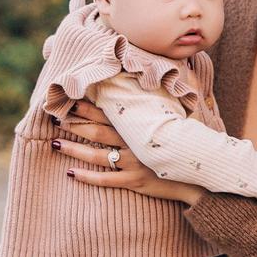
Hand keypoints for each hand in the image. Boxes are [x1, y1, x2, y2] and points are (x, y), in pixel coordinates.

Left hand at [51, 102, 188, 201]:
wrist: (201, 177)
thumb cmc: (192, 144)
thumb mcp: (184, 118)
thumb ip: (171, 100)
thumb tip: (176, 75)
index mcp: (142, 126)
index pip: (110, 112)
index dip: (88, 106)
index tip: (71, 99)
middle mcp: (135, 143)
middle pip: (98, 131)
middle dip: (75, 123)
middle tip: (55, 117)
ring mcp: (134, 163)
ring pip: (96, 155)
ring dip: (74, 148)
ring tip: (55, 142)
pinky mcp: (135, 182)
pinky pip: (106, 180)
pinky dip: (87, 177)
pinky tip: (71, 173)